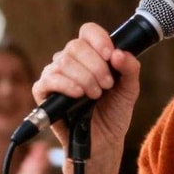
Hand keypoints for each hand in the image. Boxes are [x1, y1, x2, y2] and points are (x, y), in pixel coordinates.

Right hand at [32, 23, 141, 152]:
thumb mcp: (129, 90)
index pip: (88, 31)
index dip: (99, 39)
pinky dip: (65, 84)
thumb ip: (130, 69)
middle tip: (107, 85)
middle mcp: (71, 61)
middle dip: (95, 65)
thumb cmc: (114, 114)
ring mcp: (55, 75)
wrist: (103, 142)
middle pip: (75, 46)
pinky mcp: (43, 92)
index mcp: (91, 55)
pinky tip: (78, 94)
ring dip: (84, 77)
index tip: (111, 56)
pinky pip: (48, 79)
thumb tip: (119, 53)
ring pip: (63, 61)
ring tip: (95, 95)